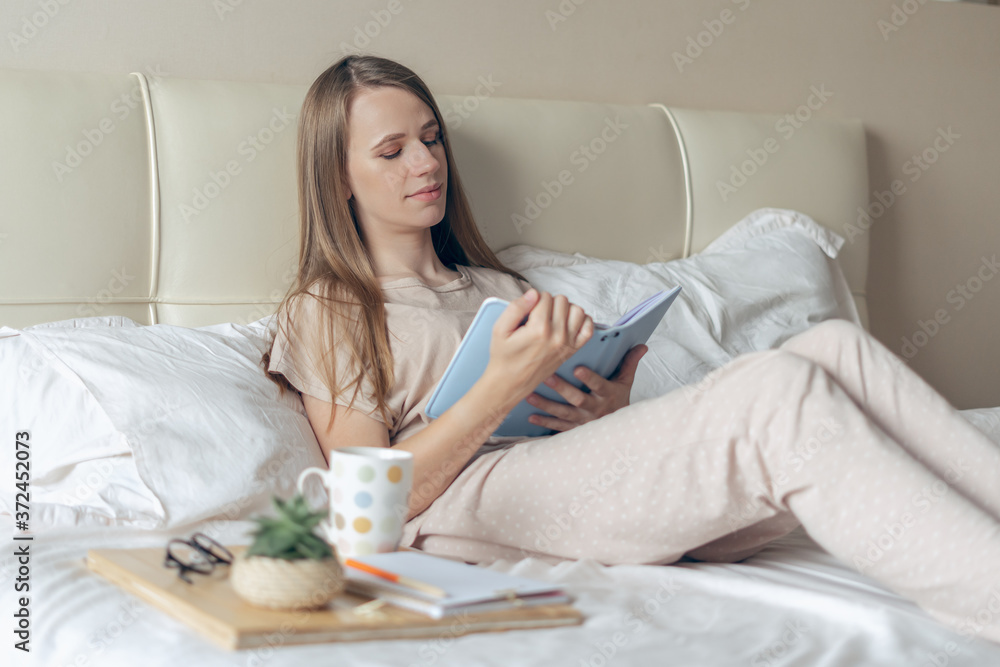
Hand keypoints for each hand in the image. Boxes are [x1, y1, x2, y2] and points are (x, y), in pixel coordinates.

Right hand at [483, 289, 593, 406]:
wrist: (510, 383)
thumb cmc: (503, 356)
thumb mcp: (499, 329)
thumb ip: (515, 308)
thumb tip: (533, 293)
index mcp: (538, 329)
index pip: (544, 296)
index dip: (534, 299)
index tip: (527, 311)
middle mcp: (556, 336)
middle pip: (562, 300)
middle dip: (549, 303)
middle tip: (538, 315)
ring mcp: (567, 344)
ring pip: (577, 310)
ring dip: (566, 309)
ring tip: (552, 317)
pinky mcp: (572, 351)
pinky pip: (588, 328)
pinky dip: (582, 321)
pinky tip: (568, 323)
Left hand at [524, 344, 647, 432]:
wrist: (620, 431)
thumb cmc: (618, 400)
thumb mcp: (625, 382)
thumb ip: (629, 363)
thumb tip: (641, 345)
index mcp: (608, 394)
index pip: (599, 385)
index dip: (589, 378)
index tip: (577, 368)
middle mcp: (595, 409)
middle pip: (578, 399)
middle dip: (562, 389)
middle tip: (546, 377)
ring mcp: (583, 421)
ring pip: (564, 413)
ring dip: (546, 405)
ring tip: (530, 396)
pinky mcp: (574, 430)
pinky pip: (558, 427)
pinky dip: (544, 423)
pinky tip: (531, 417)